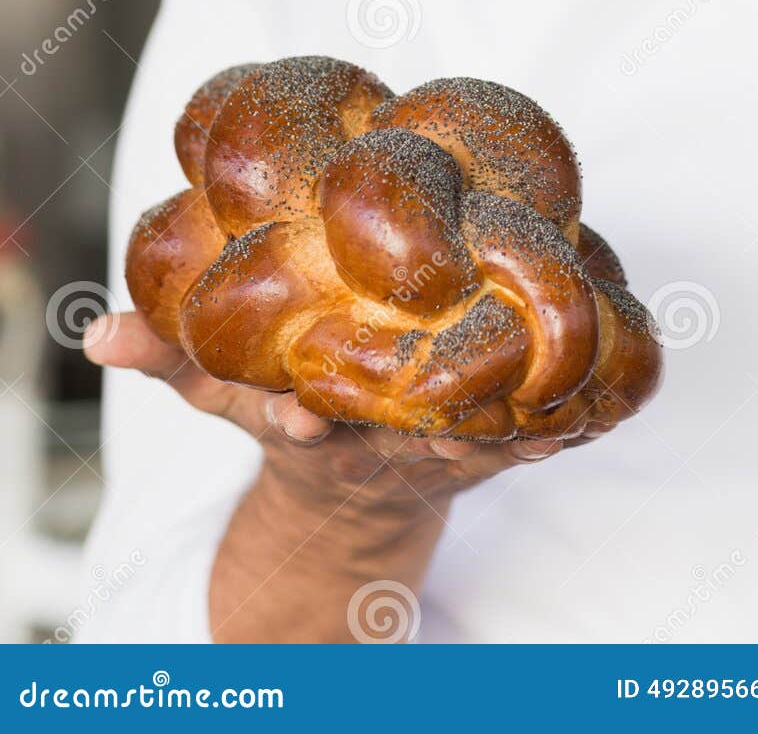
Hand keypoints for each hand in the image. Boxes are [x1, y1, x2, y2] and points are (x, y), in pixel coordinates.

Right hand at [84, 310, 576, 510]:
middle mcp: (378, 448)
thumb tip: (95, 332)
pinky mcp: (491, 445)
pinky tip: (599, 395)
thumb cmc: (295, 416)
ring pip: (478, 437)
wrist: (360, 488)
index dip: (296, 424)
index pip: (297, 431)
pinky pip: (529, 433)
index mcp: (315, 432)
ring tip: (550, 385)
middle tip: (451, 384)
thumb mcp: (226, 394)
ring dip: (512, 416)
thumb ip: (170, 358)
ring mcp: (438, 452)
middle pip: (402, 434)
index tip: (297, 416)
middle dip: (427, 415)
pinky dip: (562, 419)